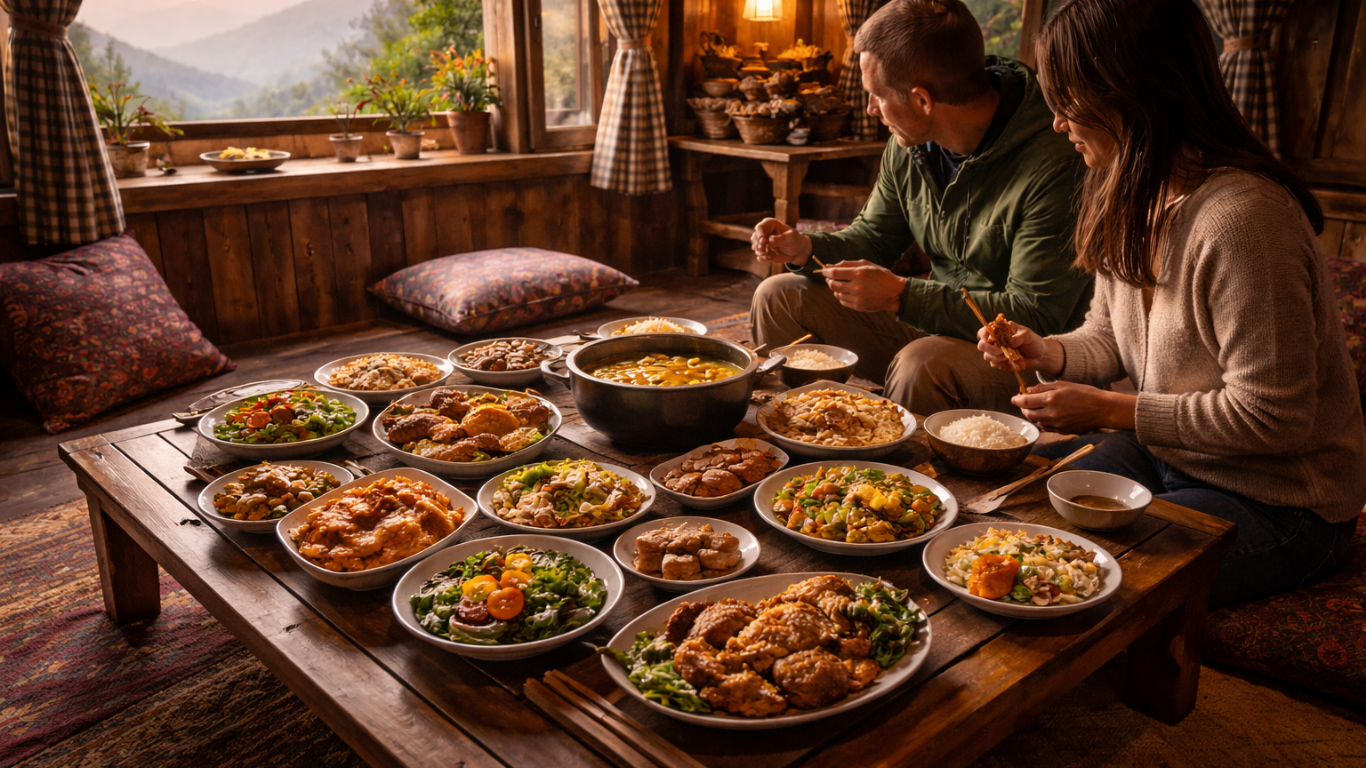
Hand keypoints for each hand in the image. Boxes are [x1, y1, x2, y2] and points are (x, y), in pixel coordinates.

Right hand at [751, 218, 811, 264]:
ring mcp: (763, 242)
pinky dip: (764, 258)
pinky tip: (771, 257)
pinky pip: (759, 256)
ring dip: (762, 253)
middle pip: (755, 237)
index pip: (760, 227)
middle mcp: (764, 232)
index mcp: (771, 224)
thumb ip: (781, 238)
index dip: (760, 234)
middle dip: (759, 245)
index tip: (763, 242)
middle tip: (765, 251)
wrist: (798, 251)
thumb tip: (770, 239)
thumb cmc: (796, 241)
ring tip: (771, 255)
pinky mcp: (764, 251)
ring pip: (756, 247)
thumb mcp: (792, 238)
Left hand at [819, 260, 906, 312]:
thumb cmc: (881, 275)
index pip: (834, 273)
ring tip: (841, 284)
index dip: (826, 271)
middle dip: (828, 280)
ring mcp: (857, 298)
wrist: (895, 293)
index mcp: (859, 274)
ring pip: (837, 294)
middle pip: (833, 285)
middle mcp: (857, 287)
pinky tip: (847, 292)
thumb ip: (847, 264)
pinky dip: (841, 296)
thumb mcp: (866, 265)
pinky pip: (843, 301)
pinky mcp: (858, 307)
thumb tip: (829, 265)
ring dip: (835, 289)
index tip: (824, 270)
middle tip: (830, 278)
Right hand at [976, 321, 1063, 376]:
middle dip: (990, 349)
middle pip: (981, 345)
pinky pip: (994, 365)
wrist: (1040, 356)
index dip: (984, 335)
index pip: (984, 331)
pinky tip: (1011, 362)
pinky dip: (1002, 364)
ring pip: (987, 356)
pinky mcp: (1000, 362)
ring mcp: (996, 352)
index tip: (990, 340)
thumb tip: (1008, 341)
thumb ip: (1018, 336)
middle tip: (1002, 352)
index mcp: (1000, 330)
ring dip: (997, 358)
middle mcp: (995, 341)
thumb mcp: (1028, 335)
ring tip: (1010, 357)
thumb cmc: (1033, 342)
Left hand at [1012, 381, 1136, 432]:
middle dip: (1023, 408)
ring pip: (1036, 421)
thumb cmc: (1085, 393)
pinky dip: (1042, 422)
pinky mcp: (1062, 431)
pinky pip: (1046, 428)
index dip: (1016, 400)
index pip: (1025, 401)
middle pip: (1028, 414)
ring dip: (1033, 415)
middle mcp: (1051, 413)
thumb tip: (1028, 390)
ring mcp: (1056, 424)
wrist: (1103, 409)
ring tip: (1036, 408)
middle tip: (1024, 403)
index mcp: (1051, 399)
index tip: (1014, 398)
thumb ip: (1043, 387)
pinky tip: (1046, 415)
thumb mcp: (1064, 385)